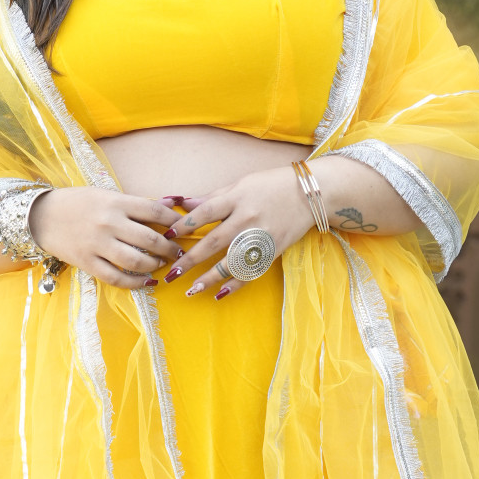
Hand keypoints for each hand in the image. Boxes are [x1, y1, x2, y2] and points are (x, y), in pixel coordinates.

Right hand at [30, 187, 181, 288]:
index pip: (155, 210)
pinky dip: (135, 283)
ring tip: (161, 264)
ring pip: (136, 261)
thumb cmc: (78, 203)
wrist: (41, 216)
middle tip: (178, 252)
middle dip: (170, 248)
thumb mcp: (107, 195)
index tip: (184, 229)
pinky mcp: (87, 262)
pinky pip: (116, 277)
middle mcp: (108, 222)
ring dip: (155, 265)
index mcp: (115, 202)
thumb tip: (173, 203)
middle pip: (150, 239)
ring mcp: (97, 244)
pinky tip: (146, 281)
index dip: (175, 221)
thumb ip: (137, 204)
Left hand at [163, 167, 312, 298]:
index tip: (167, 236)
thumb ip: (212, 197)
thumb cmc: (271, 185)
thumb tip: (182, 203)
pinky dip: (236, 284)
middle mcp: (248, 218)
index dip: (185, 224)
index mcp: (237, 198)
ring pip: (231, 262)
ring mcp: (261, 237)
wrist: (310, 194)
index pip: (205, 213)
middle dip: (191, 259)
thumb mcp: (241, 184)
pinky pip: (252, 271)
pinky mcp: (273, 251)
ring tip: (191, 289)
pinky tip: (220, 293)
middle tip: (170, 273)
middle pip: (214, 242)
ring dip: (209, 278)